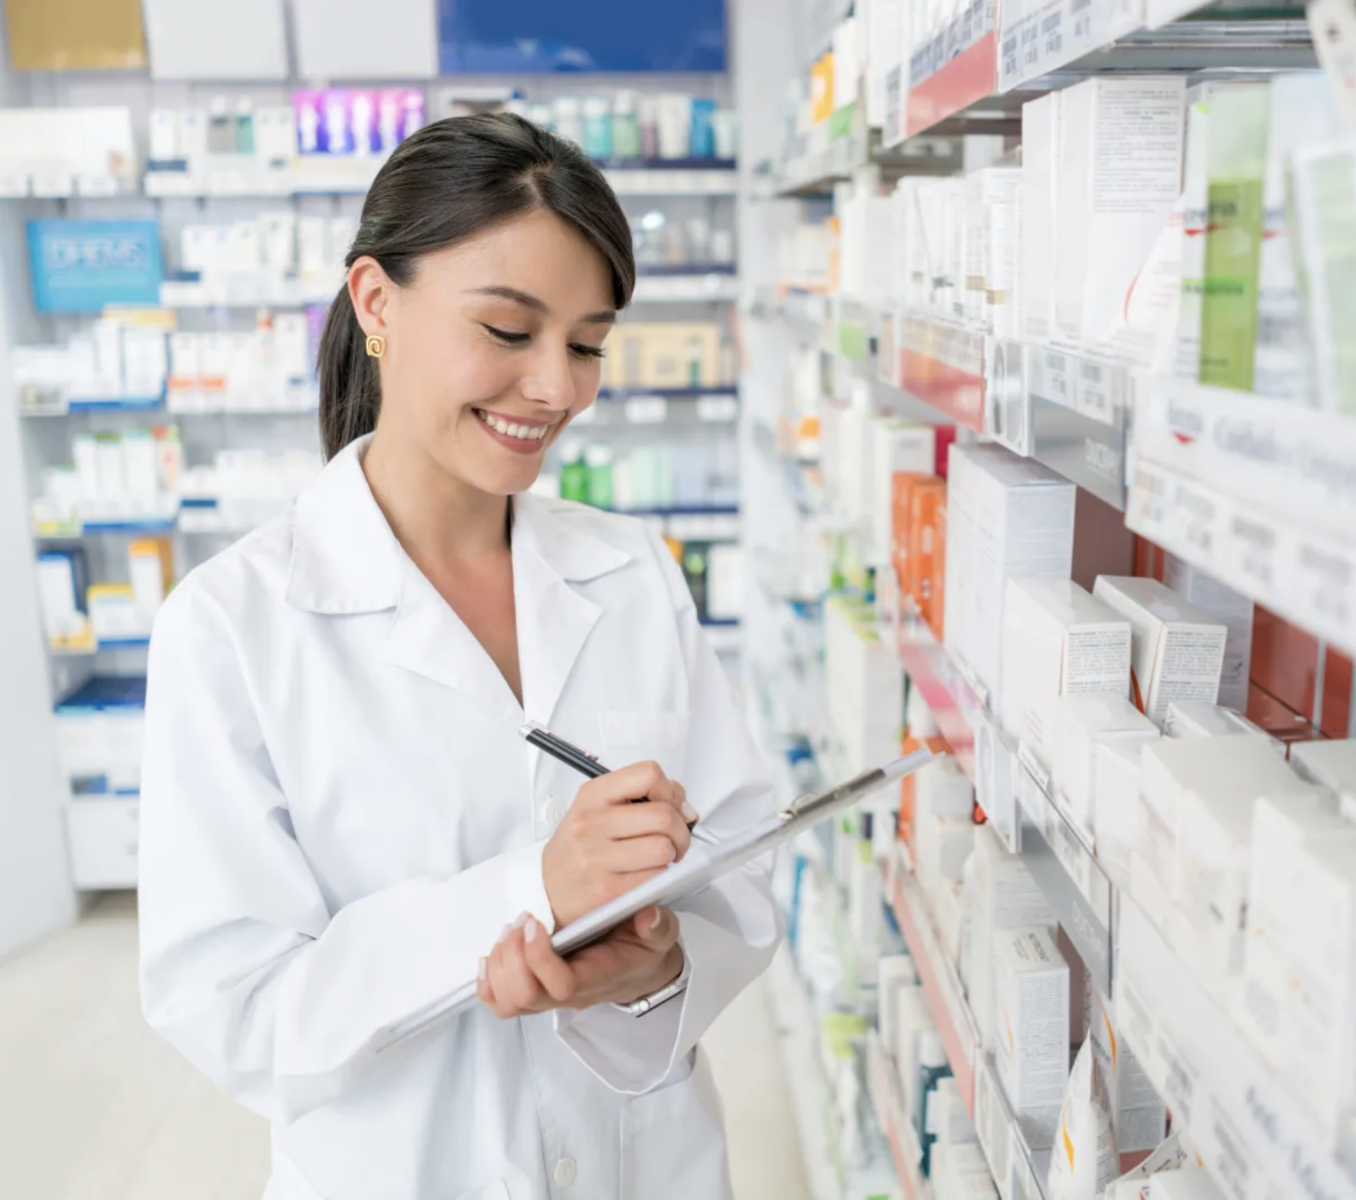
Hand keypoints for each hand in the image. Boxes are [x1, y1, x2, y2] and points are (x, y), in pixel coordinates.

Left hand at [476, 906, 683, 1018]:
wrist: (639, 970)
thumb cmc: (643, 949)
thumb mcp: (660, 934)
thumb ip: (658, 927)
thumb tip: (649, 915)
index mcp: (598, 979)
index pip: (562, 985)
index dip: (540, 958)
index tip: (536, 922)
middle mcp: (570, 995)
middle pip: (526, 996)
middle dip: (513, 956)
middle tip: (522, 921)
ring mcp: (550, 998)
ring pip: (509, 1001)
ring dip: (500, 963)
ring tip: (512, 929)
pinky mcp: (536, 992)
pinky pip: (502, 1003)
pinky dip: (488, 983)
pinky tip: (492, 955)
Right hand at [542, 760, 695, 927]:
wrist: (546, 888)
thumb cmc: (579, 846)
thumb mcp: (598, 809)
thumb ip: (641, 797)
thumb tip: (686, 808)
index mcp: (593, 795)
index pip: (648, 774)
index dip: (669, 791)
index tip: (670, 806)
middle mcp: (591, 822)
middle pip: (663, 815)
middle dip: (680, 830)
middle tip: (675, 840)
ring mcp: (596, 857)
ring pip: (663, 848)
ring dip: (671, 855)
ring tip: (659, 858)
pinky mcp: (606, 890)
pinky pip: (654, 878)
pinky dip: (660, 876)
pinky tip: (646, 875)